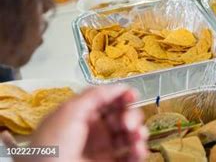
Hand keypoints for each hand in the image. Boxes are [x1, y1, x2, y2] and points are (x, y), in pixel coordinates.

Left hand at [19, 85, 147, 161]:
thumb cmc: (51, 148)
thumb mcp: (68, 112)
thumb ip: (94, 95)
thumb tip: (118, 86)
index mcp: (81, 115)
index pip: (108, 100)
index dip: (122, 95)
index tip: (132, 94)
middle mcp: (94, 131)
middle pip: (123, 115)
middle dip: (131, 115)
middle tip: (127, 122)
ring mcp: (103, 149)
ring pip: (130, 135)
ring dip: (139, 132)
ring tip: (136, 136)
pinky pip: (131, 156)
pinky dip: (139, 151)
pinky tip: (138, 148)